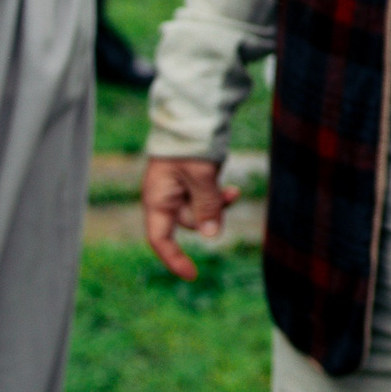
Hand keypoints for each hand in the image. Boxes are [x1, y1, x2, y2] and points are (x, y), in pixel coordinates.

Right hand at [142, 156, 240, 281]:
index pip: (160, 239)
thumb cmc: (190, 145)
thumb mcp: (201, 177)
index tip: (192, 275)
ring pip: (201, 212)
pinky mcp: (192, 183)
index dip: (174, 259)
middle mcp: (165, 198)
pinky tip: (233, 190)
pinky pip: (207, 199)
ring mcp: (178, 191)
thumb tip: (211, 236)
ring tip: (233, 191)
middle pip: (188, 225)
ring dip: (218, 206)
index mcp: (157, 199)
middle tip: (229, 197)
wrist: (193, 115)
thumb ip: (206, 206)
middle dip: (210, 217)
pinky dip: (219, 197)